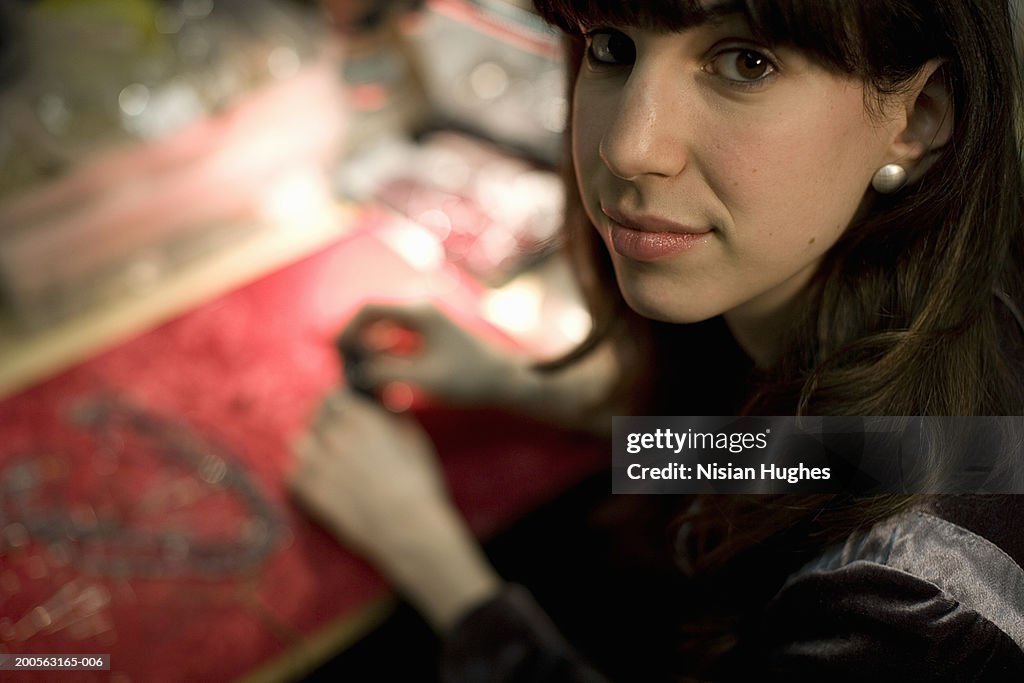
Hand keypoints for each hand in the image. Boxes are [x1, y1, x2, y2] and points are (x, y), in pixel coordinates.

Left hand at [291, 389, 500, 629]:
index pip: (332, 398)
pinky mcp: (309, 490)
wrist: (405, 524)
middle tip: (331, 439)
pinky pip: (292, 474)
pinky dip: (302, 475)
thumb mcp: (415, 439)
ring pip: (298, 443)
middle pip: (313, 419)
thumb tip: (385, 407)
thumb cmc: (418, 482)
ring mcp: (318, 462)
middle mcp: (335, 434)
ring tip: (323, 460)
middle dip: (320, 426)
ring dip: (309, 448)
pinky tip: (318, 483)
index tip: (336, 413)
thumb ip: (396, 417)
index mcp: (361, 418)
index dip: (333, 406)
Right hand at [338, 303, 527, 407]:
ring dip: (369, 350)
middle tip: (342, 367)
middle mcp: (421, 309)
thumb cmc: (469, 379)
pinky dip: (384, 356)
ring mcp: (426, 321)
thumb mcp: (423, 378)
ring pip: (383, 330)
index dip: (346, 329)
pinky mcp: (430, 335)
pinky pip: (396, 340)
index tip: (333, 352)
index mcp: (419, 311)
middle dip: (355, 341)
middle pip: (373, 317)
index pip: (368, 309)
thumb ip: (386, 373)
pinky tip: (380, 379)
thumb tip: (354, 372)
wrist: (506, 381)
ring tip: (359, 376)